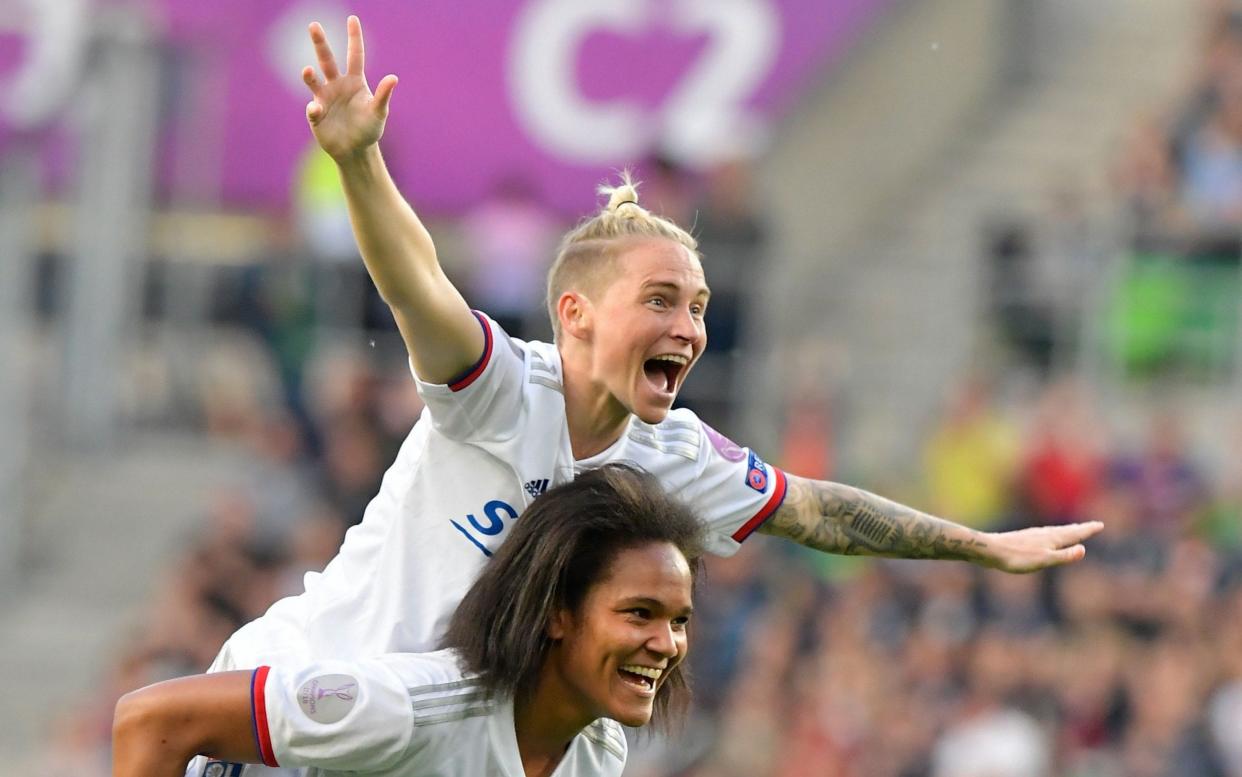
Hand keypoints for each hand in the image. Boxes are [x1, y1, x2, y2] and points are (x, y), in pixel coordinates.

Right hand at [302, 15, 397, 160]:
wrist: (355, 150)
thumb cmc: (369, 129)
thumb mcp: (379, 112)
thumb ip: (383, 95)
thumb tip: (394, 77)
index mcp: (355, 81)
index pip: (354, 55)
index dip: (354, 37)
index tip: (352, 19)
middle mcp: (337, 85)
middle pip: (327, 60)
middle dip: (320, 43)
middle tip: (314, 25)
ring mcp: (324, 98)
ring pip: (313, 81)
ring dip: (309, 76)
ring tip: (308, 71)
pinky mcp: (315, 114)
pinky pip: (313, 109)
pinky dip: (314, 109)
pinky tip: (317, 111)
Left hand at [979, 521, 1104, 572]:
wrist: (991, 550)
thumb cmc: (1017, 558)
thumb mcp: (1044, 560)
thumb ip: (1064, 556)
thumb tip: (1084, 549)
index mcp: (1051, 539)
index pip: (1074, 534)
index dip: (1087, 530)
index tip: (1100, 524)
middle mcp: (1044, 534)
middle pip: (1066, 530)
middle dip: (1080, 529)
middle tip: (1093, 525)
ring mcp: (1033, 535)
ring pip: (1055, 531)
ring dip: (1067, 530)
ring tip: (1073, 530)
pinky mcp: (1024, 539)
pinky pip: (1045, 534)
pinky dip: (1053, 534)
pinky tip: (1045, 537)